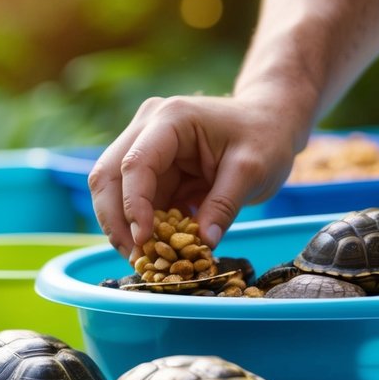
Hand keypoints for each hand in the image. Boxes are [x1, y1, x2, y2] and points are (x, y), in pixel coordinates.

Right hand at [89, 94, 304, 258]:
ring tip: (146, 260)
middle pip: (108, 175)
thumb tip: (202, 245)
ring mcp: (147, 146)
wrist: (270, 122)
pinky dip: (145, 226)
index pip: (135, 163)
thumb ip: (224, 205)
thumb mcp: (251, 170)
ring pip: (116, 192)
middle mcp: (148, 127)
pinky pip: (138, 201)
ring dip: (126, 227)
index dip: (133, 205)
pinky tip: (159, 249)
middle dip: (115, 220)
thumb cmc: (264, 136)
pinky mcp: (155, 168)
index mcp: (170, 119)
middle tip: (135, 258)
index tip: (144, 241)